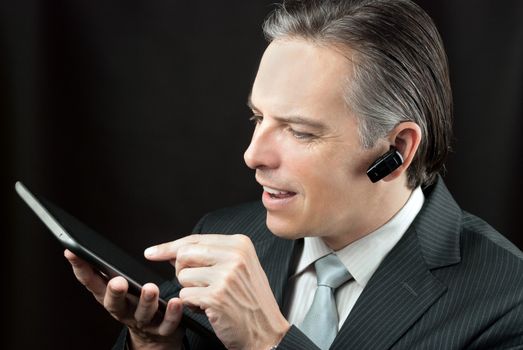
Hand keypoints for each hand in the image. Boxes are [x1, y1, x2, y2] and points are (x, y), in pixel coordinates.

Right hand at [64, 249, 184, 349]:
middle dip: (114, 293)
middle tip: (118, 281)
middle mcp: (124, 311)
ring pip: (143, 313)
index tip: (72, 252)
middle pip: (114, 304)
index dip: (81, 268)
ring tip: (151, 288)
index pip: (91, 283)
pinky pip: (167, 324)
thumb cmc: (137, 304)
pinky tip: (176, 302)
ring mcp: (143, 322)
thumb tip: (95, 244)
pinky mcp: (163, 330)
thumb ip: (109, 270)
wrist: (156, 338)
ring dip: (146, 301)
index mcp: (111, 298)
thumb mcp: (122, 287)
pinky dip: (171, 314)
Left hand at [144, 234, 289, 349]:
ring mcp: (226, 275)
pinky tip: (210, 308)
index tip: (152, 252)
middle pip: (184, 254)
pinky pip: (184, 296)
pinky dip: (192, 306)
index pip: (195, 239)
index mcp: (240, 244)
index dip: (170, 247)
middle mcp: (234, 256)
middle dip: (182, 272)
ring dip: (189, 291)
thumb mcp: (239, 269)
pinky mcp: (216, 296)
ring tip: (210, 297)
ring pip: (182, 276)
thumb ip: (210, 256)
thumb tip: (172, 252)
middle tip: (197, 285)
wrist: (267, 331)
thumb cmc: (252, 302)